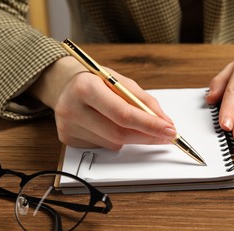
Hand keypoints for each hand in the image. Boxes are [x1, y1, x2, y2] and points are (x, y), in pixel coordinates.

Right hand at [28, 56, 176, 149]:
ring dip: (131, 137)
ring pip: (114, 143)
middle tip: (165, 135)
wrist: (64, 84)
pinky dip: (115, 139)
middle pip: (119, 133)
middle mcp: (73, 108)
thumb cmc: (95, 81)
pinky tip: (108, 124)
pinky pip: (103, 146)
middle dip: (147, 136)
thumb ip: (144, 101)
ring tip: (128, 121)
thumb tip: (164, 122)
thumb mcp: (120, 81)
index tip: (169, 130)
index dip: (150, 125)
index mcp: (86, 87)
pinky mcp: (68, 138)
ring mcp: (68, 126)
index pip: (123, 114)